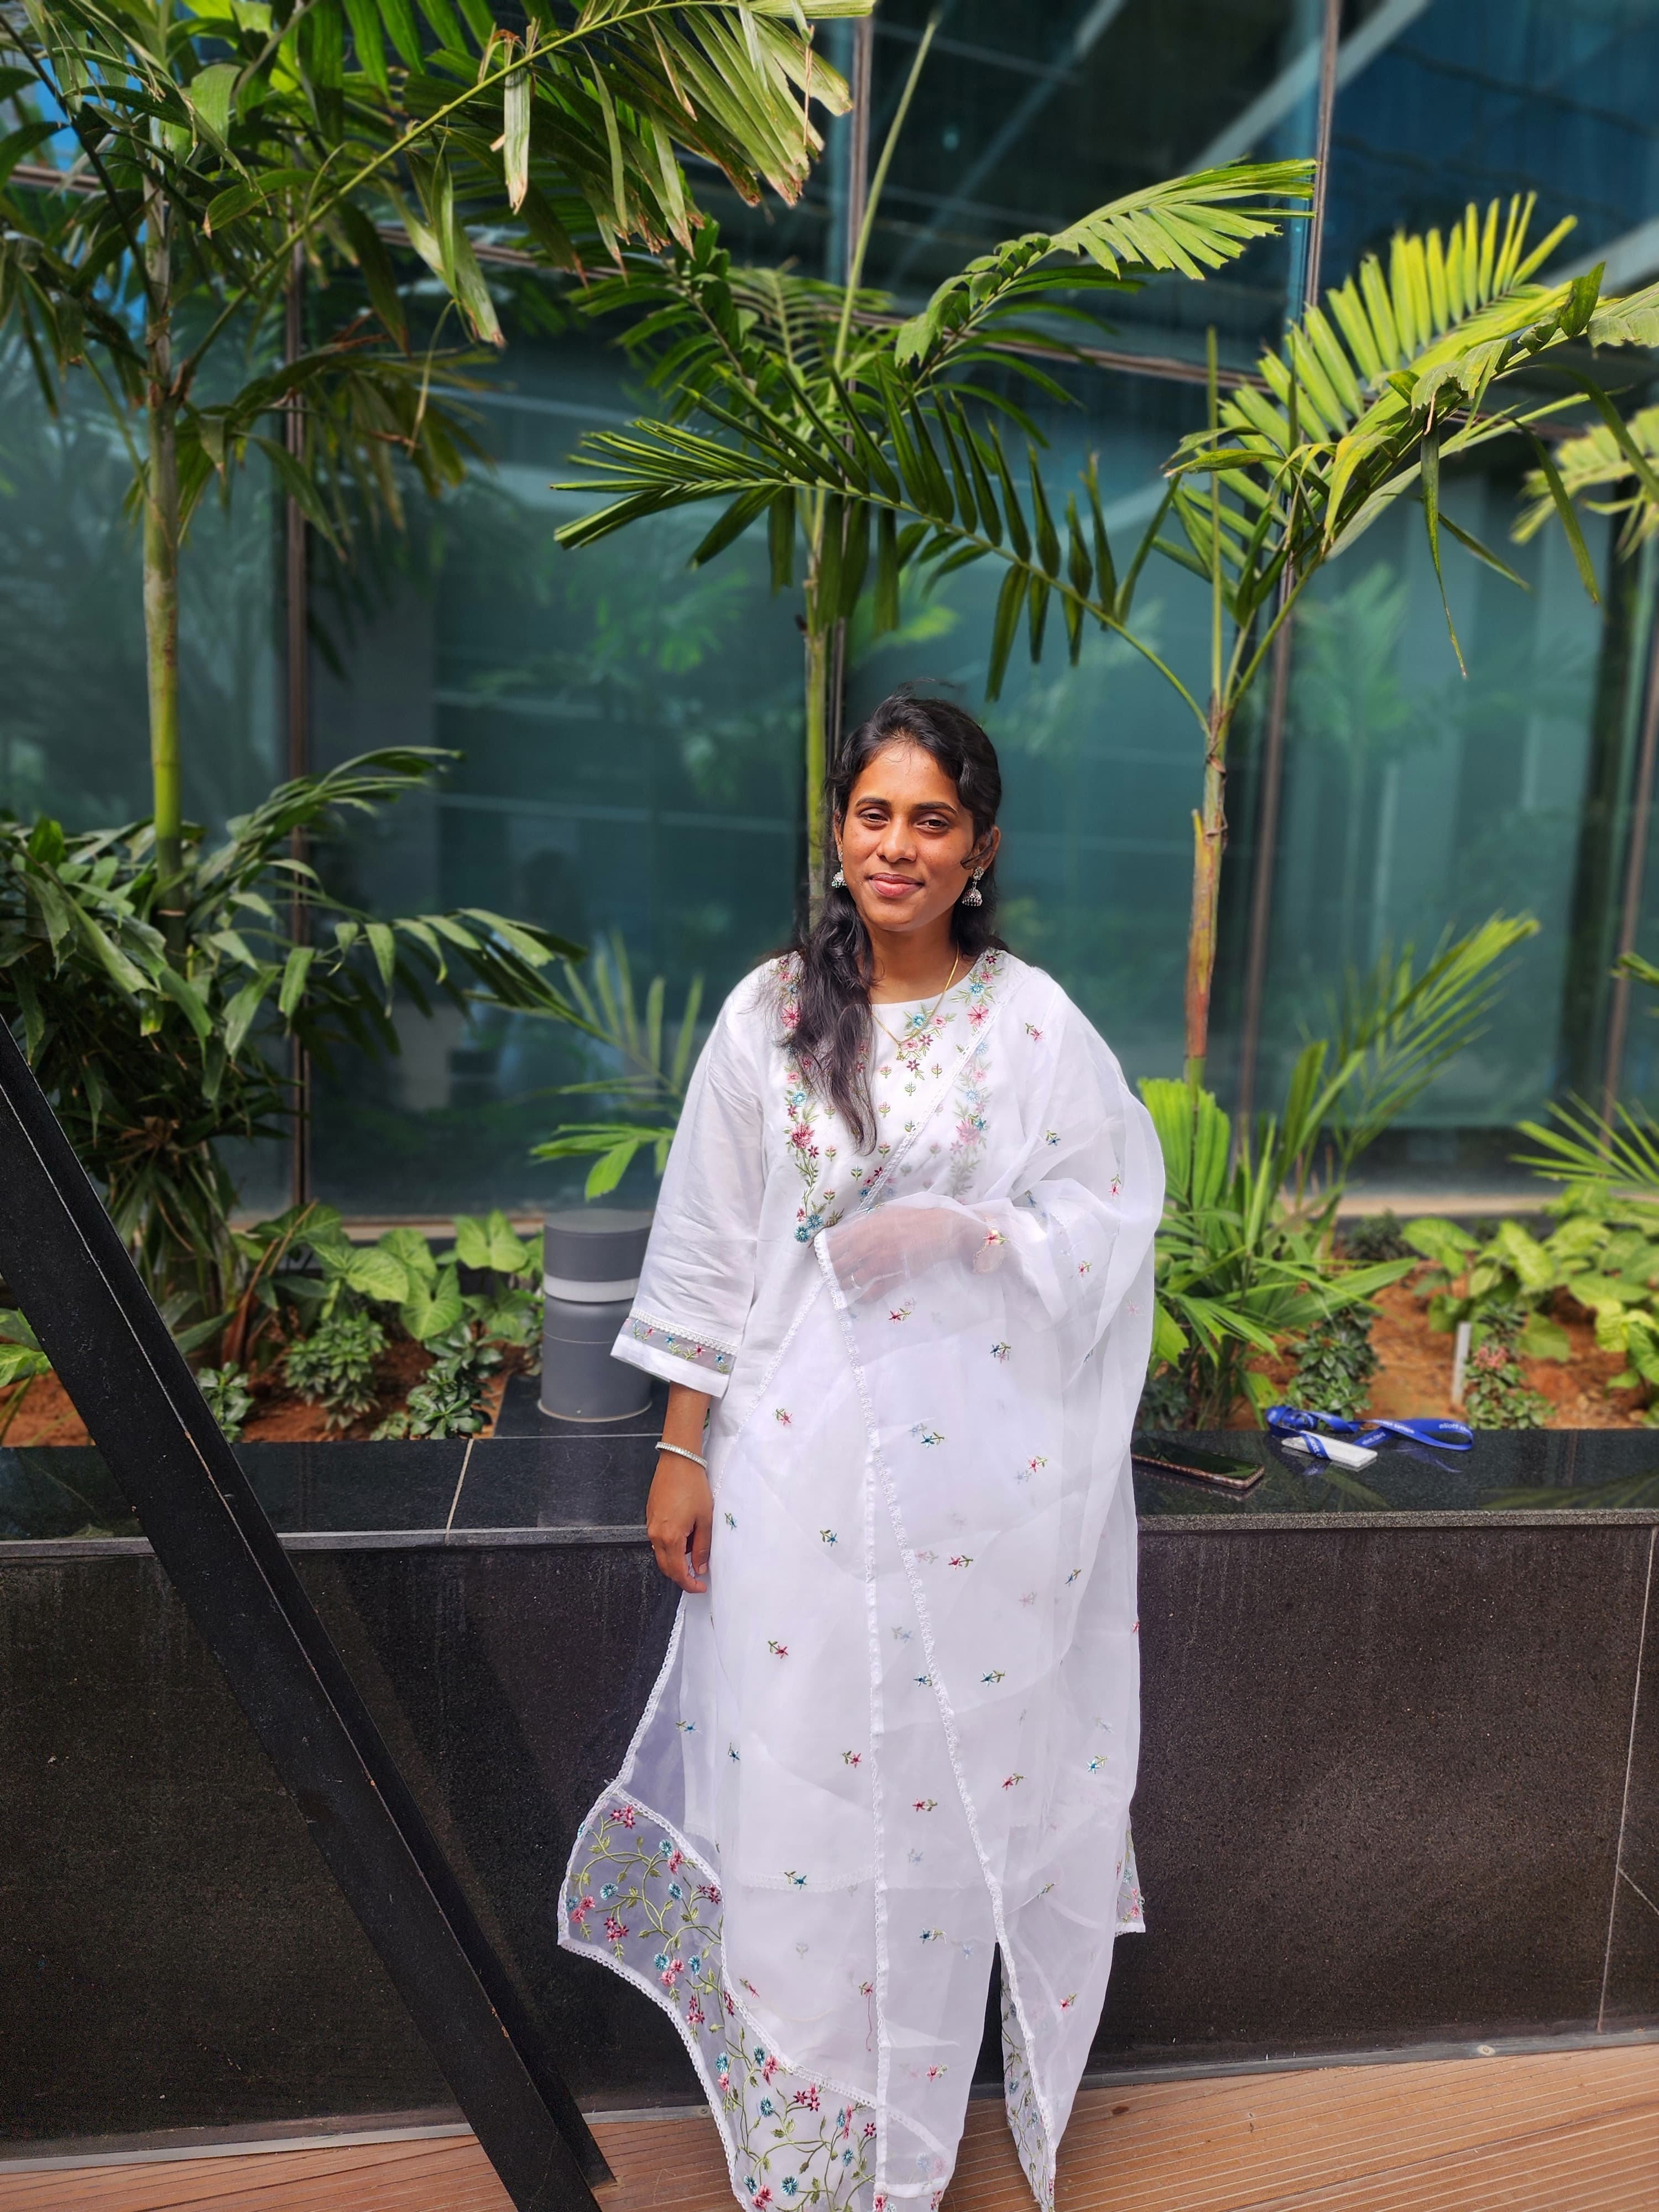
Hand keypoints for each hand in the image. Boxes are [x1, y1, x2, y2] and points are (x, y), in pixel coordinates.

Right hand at [647, 1451, 712, 1593]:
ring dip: (675, 1560)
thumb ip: (702, 1547)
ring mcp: (650, 1525)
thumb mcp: (704, 1519)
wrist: (678, 1462)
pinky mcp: (650, 1517)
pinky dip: (670, 1547)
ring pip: (660, 1554)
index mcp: (670, 1538)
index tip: (700, 1587)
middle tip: (698, 1576)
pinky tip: (685, 1538)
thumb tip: (699, 1568)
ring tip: (694, 1552)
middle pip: (665, 1567)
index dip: (688, 1584)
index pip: (676, 1572)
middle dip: (681, 1575)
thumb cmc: (694, 1488)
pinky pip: (658, 1540)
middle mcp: (655, 1535)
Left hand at [826, 1202, 1004, 1296]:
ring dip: (844, 1286)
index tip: (821, 1261)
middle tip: (828, 1278)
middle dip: (832, 1273)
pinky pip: (874, 1291)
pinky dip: (864, 1297)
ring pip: (854, 1279)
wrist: (940, 1230)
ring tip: (840, 1288)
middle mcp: (870, 1244)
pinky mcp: (896, 1276)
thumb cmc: (912, 1221)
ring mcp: (883, 1262)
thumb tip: (842, 1233)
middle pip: (840, 1264)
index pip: (835, 1245)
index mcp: (866, 1228)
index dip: (825, 1255)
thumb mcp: (884, 1215)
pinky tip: (860, 1299)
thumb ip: (863, 1224)